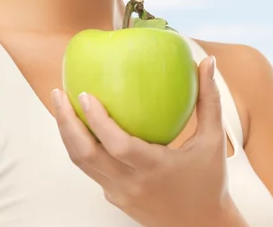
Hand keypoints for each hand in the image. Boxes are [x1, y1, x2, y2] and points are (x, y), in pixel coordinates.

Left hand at [51, 56, 246, 226]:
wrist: (202, 226)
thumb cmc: (210, 182)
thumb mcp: (213, 141)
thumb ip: (209, 101)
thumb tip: (208, 62)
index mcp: (155, 168)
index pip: (118, 145)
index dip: (98, 121)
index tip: (85, 94)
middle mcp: (131, 183)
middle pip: (85, 154)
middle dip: (66, 122)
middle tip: (59, 93)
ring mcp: (119, 193)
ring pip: (81, 163)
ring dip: (67, 132)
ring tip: (60, 104)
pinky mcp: (114, 197)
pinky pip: (90, 169)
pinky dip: (78, 145)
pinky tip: (78, 123)